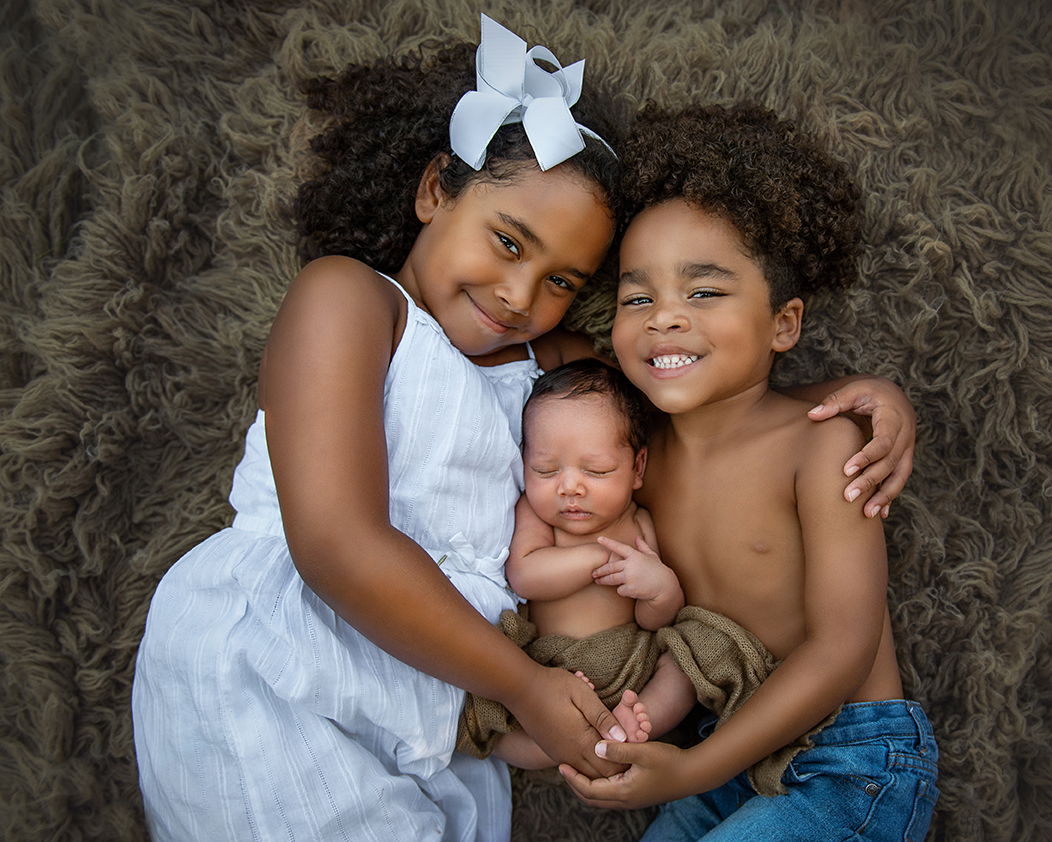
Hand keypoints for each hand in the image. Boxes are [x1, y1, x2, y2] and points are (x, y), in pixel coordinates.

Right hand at [508, 665, 628, 778]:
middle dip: (618, 764)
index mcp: (581, 741)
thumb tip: (623, 738)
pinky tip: (596, 749)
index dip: (627, 758)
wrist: (518, 689)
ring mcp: (559, 756)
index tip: (637, 744)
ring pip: (588, 774)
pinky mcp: (552, 752)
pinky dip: (589, 764)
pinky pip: (576, 768)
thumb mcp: (582, 695)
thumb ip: (603, 718)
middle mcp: (570, 755)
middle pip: (602, 774)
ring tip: (615, 748)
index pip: (612, 764)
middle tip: (630, 746)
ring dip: (603, 766)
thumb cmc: (553, 686)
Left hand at [559, 738, 698, 809]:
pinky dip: (598, 785)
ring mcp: (631, 800)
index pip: (589, 790)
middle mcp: (625, 800)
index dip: (573, 778)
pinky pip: (609, 795)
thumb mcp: (642, 751)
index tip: (561, 765)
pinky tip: (597, 770)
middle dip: (575, 784)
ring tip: (576, 769)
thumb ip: (618, 750)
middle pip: (591, 798)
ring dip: (586, 785)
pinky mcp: (636, 795)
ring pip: (600, 798)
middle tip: (563, 768)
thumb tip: (595, 748)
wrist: (692, 774)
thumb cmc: (669, 761)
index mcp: (623, 792)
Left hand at [593, 536, 682, 629]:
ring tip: (598, 581)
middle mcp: (631, 565)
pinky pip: (619, 590)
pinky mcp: (630, 589)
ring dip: (603, 581)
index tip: (599, 539)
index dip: (609, 543)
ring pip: (611, 579)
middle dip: (600, 570)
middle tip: (593, 573)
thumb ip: (643, 546)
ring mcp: (630, 577)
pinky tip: (623, 590)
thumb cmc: (658, 570)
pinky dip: (620, 590)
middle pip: (610, 567)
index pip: (619, 547)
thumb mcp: (652, 556)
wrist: (664, 587)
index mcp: (635, 556)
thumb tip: (637, 537)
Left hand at [807, 376, 915, 517]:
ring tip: (867, 514)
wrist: (893, 394)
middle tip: (848, 497)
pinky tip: (880, 514)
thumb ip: (834, 401)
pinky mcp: (904, 458)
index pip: (883, 442)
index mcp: (894, 418)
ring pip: (900, 476)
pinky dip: (890, 496)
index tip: (845, 470)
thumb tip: (812, 414)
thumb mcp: (854, 390)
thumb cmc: (870, 392)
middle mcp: (906, 436)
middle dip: (870, 482)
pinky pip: (900, 479)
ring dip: (885, 497)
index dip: (866, 457)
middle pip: (890, 464)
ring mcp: (907, 449)